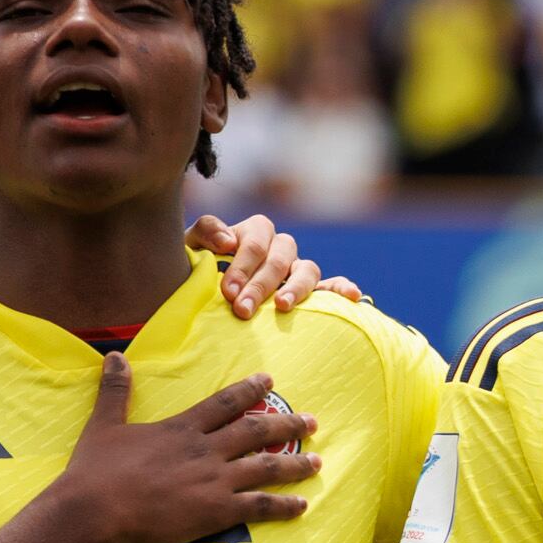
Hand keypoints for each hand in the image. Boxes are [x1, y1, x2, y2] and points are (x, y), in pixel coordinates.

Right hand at [52, 358, 318, 542]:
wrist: (95, 512)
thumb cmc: (95, 471)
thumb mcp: (103, 425)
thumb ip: (115, 391)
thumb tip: (115, 355)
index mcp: (181, 429)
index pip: (224, 403)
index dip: (249, 390)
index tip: (270, 380)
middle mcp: (205, 450)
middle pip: (257, 432)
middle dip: (288, 424)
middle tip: (313, 420)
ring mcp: (215, 481)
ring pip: (267, 467)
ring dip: (296, 463)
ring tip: (318, 460)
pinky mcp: (217, 511)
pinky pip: (260, 506)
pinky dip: (284, 506)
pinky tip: (303, 506)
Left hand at [186, 211, 370, 314]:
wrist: (202, 294)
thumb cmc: (196, 270)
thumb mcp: (191, 248)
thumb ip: (204, 234)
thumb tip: (228, 240)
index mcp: (252, 232)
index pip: (254, 242)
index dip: (242, 265)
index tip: (228, 292)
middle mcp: (278, 247)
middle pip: (279, 257)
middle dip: (260, 284)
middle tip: (243, 309)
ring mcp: (297, 269)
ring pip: (307, 268)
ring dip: (296, 287)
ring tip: (282, 306)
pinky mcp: (312, 290)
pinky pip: (332, 285)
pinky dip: (342, 288)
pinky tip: (352, 297)